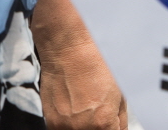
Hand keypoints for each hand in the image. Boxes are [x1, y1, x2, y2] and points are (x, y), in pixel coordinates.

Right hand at [33, 0, 127, 129]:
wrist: (67, 46)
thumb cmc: (97, 62)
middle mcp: (81, 129)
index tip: (111, 124)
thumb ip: (118, 118)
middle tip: (99, 114)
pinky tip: (74, 106)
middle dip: (99, 128)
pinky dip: (70, 124)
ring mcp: (63, 126)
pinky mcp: (49, 121)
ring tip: (86, 107)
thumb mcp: (118, 91)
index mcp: (103, 123)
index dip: (112, 129)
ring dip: (84, 127)